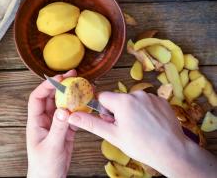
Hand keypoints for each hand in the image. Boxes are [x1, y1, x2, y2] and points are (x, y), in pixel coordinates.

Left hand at [26, 70, 76, 177]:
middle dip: (60, 86)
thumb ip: (58, 128)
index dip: (46, 86)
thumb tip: (64, 109)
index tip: (59, 78)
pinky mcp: (66, 131)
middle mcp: (45, 120)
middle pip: (51, 98)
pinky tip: (86, 105)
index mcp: (36, 122)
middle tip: (73, 76)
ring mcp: (56, 125)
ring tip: (82, 86)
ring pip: (62, 105)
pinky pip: (72, 116)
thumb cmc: (43, 166)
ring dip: (71, 96)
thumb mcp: (51, 146)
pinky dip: (79, 110)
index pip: (37, 98)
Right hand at [68, 91, 216, 176]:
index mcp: (123, 101)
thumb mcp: (113, 135)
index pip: (103, 97)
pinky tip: (150, 124)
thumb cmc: (141, 145)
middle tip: (125, 128)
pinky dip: (145, 111)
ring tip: (140, 128)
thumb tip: (72, 115)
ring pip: (133, 101)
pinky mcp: (162, 101)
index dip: (104, 111)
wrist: (172, 151)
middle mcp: (137, 94)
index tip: (111, 122)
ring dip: (132, 111)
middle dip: (118, 111)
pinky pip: (146, 102)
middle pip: (118, 99)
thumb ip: (91, 123)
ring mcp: (151, 96)